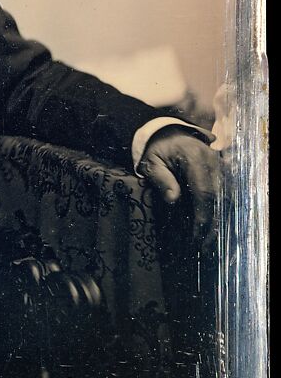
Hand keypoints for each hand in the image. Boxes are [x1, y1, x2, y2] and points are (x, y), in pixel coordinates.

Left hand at [137, 129, 221, 245]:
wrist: (169, 131)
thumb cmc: (157, 148)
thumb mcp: (151, 161)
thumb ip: (161, 179)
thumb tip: (174, 200)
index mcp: (195, 158)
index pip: (204, 192)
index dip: (202, 216)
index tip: (196, 236)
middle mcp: (213, 162)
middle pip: (218, 198)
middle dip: (211, 224)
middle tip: (202, 246)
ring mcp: (220, 165)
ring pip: (225, 198)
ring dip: (217, 220)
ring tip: (207, 242)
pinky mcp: (222, 170)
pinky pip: (225, 194)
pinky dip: (219, 211)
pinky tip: (213, 227)